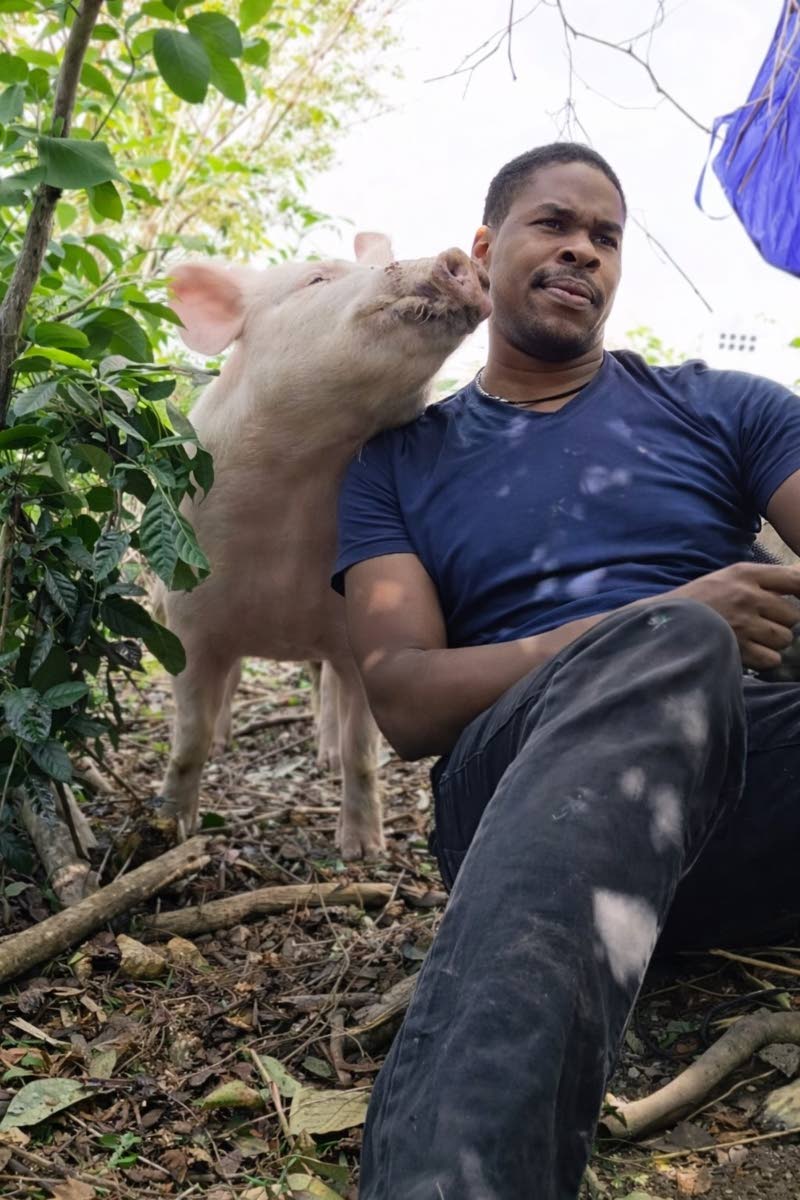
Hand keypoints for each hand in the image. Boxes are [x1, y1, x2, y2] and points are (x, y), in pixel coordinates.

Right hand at [675, 563, 799, 670]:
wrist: (663, 623)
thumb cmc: (699, 601)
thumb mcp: (727, 577)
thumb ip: (763, 578)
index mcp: (745, 574)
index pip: (795, 579)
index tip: (798, 599)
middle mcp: (747, 596)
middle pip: (793, 615)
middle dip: (781, 622)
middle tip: (762, 623)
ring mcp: (743, 624)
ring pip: (785, 638)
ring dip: (773, 642)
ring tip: (753, 638)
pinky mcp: (738, 649)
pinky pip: (772, 658)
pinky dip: (764, 659)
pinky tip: (748, 652)